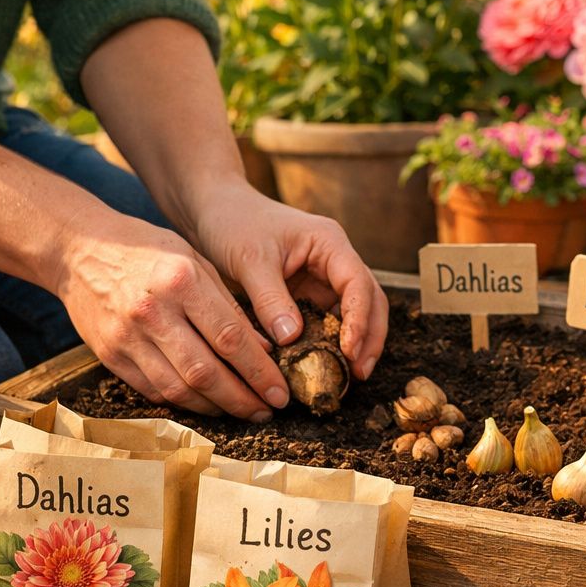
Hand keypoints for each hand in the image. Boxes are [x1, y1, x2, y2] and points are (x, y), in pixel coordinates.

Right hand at [50, 208, 289, 419]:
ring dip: (216, 408)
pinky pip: (153, 391)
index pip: (230, 337)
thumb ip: (228, 304)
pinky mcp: (109, 356)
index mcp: (180, 280)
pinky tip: (206, 403)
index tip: (280, 391)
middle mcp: (152, 312)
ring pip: (179, 390)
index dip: (260, 371)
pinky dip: (184, 402)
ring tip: (242, 411)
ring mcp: (127, 337)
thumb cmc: (147, 250)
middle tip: (267, 411)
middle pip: (205, 372)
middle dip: (242, 399)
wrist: (79, 250)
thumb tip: (265, 349)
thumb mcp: (195, 260)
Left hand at [188, 182, 388, 381]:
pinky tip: (325, 364)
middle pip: (370, 300)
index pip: (358, 283)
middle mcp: (334, 260)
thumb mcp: (250, 259)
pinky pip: (328, 320)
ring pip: (355, 312)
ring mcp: (323, 277)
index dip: (359, 318)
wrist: (214, 211)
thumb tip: (292, 339)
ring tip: (351, 375)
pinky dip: (331, 342)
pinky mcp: (308, 293)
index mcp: (329, 243)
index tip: (349, 349)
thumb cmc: (234, 222)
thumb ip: (270, 299)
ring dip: (357, 342)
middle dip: (371, 336)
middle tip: (360, 371)